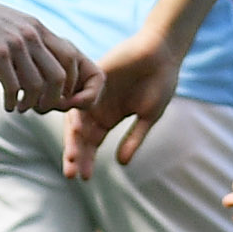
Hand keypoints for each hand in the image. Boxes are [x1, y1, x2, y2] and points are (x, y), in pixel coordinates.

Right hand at [0, 0, 98, 113]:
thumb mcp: (14, 30)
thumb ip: (30, 50)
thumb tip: (41, 82)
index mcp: (40, 30)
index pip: (71, 58)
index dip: (71, 82)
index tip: (58, 95)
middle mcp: (32, 35)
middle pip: (59, 76)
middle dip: (53, 99)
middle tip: (41, 109)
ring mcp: (16, 43)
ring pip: (37, 85)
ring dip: (30, 104)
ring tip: (20, 108)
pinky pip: (13, 86)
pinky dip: (11, 101)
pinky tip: (7, 105)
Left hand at [68, 29, 181, 177]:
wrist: (162, 53)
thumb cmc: (159, 84)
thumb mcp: (148, 116)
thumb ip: (134, 138)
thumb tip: (121, 164)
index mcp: (107, 118)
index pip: (91, 143)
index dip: (86, 160)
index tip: (84, 178)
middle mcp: (96, 107)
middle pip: (78, 134)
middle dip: (74, 154)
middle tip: (71, 172)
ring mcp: (92, 91)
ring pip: (75, 117)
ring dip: (72, 137)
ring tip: (72, 156)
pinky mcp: (92, 75)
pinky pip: (79, 94)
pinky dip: (74, 109)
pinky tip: (74, 126)